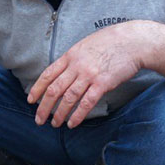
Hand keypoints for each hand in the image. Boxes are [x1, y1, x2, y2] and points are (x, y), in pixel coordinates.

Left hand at [28, 21, 153, 127]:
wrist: (134, 41)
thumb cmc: (111, 42)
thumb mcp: (85, 46)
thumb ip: (73, 59)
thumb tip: (63, 72)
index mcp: (70, 56)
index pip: (48, 74)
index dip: (37, 89)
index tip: (31, 100)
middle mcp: (76, 66)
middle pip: (54, 89)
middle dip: (44, 107)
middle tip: (39, 119)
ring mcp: (89, 74)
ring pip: (68, 97)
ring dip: (59, 113)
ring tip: (54, 124)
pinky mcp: (103, 83)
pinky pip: (86, 102)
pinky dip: (77, 114)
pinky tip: (72, 123)